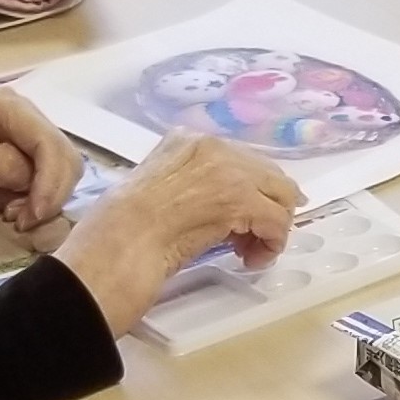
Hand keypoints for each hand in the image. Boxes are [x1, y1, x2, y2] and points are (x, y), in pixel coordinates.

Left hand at [0, 86, 81, 228]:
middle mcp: (26, 116)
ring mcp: (24, 134)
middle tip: (19, 221)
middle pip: (64, 159)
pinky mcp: (19, 153)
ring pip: (58, 172)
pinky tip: (4, 205)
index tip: (32, 216)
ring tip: (9, 214)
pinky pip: (41, 179)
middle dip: (48, 195)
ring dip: (40, 200)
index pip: (51, 146)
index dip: (50, 185)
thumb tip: (29, 183)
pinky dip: (30, 198)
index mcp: (9, 107)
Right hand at [53, 131, 300, 333]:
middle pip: (268, 174)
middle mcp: (212, 145)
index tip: (236, 221)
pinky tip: (250, 259)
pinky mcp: (242, 199)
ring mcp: (229, 169)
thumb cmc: (124, 230)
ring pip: (281, 195)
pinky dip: (272, 244)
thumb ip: (191, 186)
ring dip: (271, 228)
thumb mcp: (157, 192)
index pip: (241, 160)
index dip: (247, 192)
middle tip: (246, 241)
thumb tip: (221, 206)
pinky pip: (278, 221)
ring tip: (247, 252)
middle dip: (265, 209)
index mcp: (187, 141)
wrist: (118, 242)